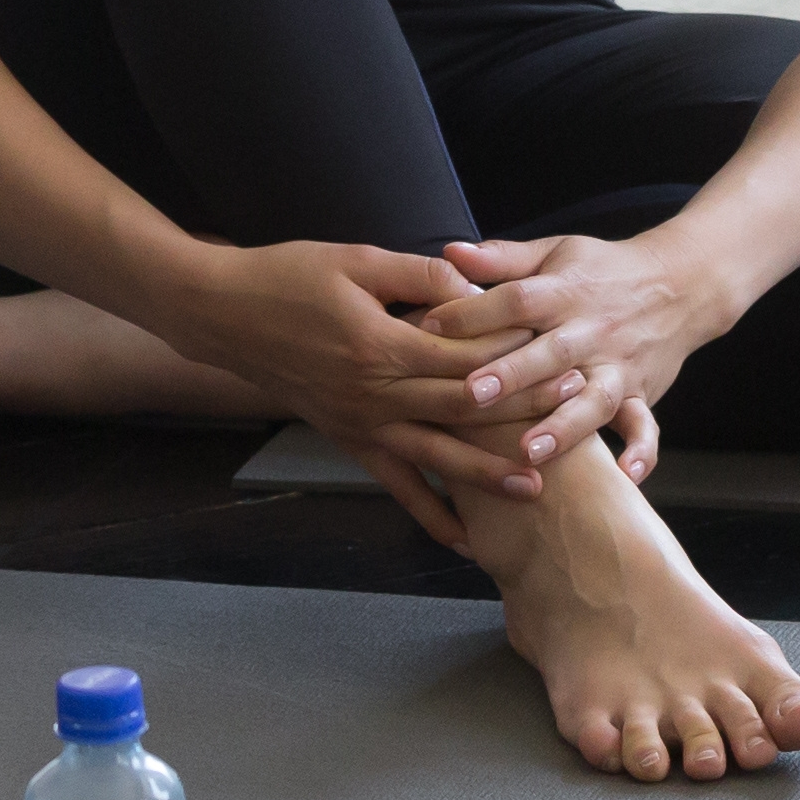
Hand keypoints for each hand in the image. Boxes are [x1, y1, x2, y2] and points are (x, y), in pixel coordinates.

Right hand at [153, 238, 632, 543]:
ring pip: (434, 459)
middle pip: (462, 411)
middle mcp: (374, 396)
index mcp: (382, 347)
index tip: (562, 358)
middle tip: (574, 418)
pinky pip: (395, 484)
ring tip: (535, 491)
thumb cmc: (288, 278)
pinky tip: (462, 538)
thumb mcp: (356, 261)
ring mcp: (361, 425)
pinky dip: (429, 513)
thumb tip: (471, 287)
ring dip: (484, 476)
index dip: (516, 362)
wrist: (224, 316)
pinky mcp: (350, 440)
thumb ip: (418, 277)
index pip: (465, 360)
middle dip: (520, 416)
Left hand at [416, 230, 730, 431]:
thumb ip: (502, 258)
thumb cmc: (602, 271)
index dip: (475, 313)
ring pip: (594, 398)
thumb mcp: (555, 253)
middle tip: (474, 395)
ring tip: (529, 450)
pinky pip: (647, 425)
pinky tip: (624, 477)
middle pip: (553, 352)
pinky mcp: (642, 393)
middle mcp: (593, 330)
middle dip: (514, 374)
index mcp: (565, 291)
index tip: (430, 328)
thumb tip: (449, 253)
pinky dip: (640, 451)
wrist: (683, 284)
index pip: (517, 300)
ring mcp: (620, 365)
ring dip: (564, 426)